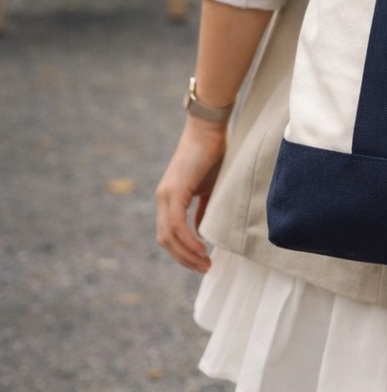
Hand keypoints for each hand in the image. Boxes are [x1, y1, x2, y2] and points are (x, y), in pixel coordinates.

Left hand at [155, 118, 227, 272]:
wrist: (211, 127)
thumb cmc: (215, 151)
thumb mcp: (210, 187)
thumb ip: (203, 208)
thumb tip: (200, 230)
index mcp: (170, 197)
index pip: (169, 234)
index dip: (183, 252)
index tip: (201, 262)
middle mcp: (163, 198)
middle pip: (165, 240)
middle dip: (184, 259)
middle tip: (203, 269)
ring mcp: (166, 195)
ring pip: (168, 236)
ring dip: (186, 254)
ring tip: (204, 263)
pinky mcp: (174, 191)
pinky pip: (176, 224)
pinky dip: (187, 240)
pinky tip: (201, 248)